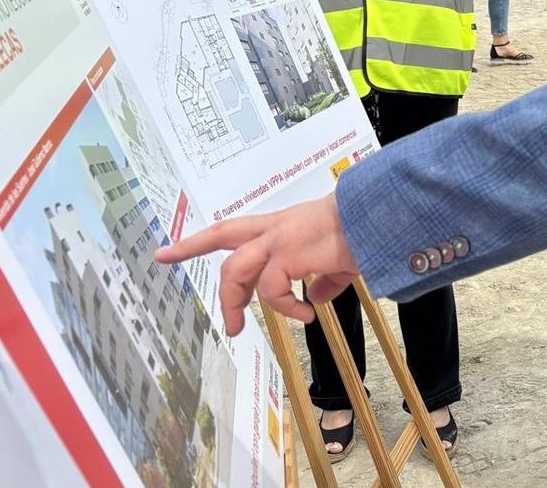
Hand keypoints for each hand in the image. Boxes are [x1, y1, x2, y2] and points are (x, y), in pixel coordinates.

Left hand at [154, 194, 358, 336]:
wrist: (382, 219)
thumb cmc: (368, 232)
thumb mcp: (342, 258)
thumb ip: (324, 278)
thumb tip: (313, 298)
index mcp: (288, 226)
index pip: (239, 228)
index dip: (205, 237)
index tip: (176, 245)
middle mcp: (279, 228)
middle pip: (223, 234)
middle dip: (190, 246)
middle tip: (164, 257)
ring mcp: (281, 239)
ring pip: (235, 268)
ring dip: (232, 300)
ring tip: (238, 327)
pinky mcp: (289, 254)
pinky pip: (272, 290)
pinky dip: (286, 307)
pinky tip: (305, 316)